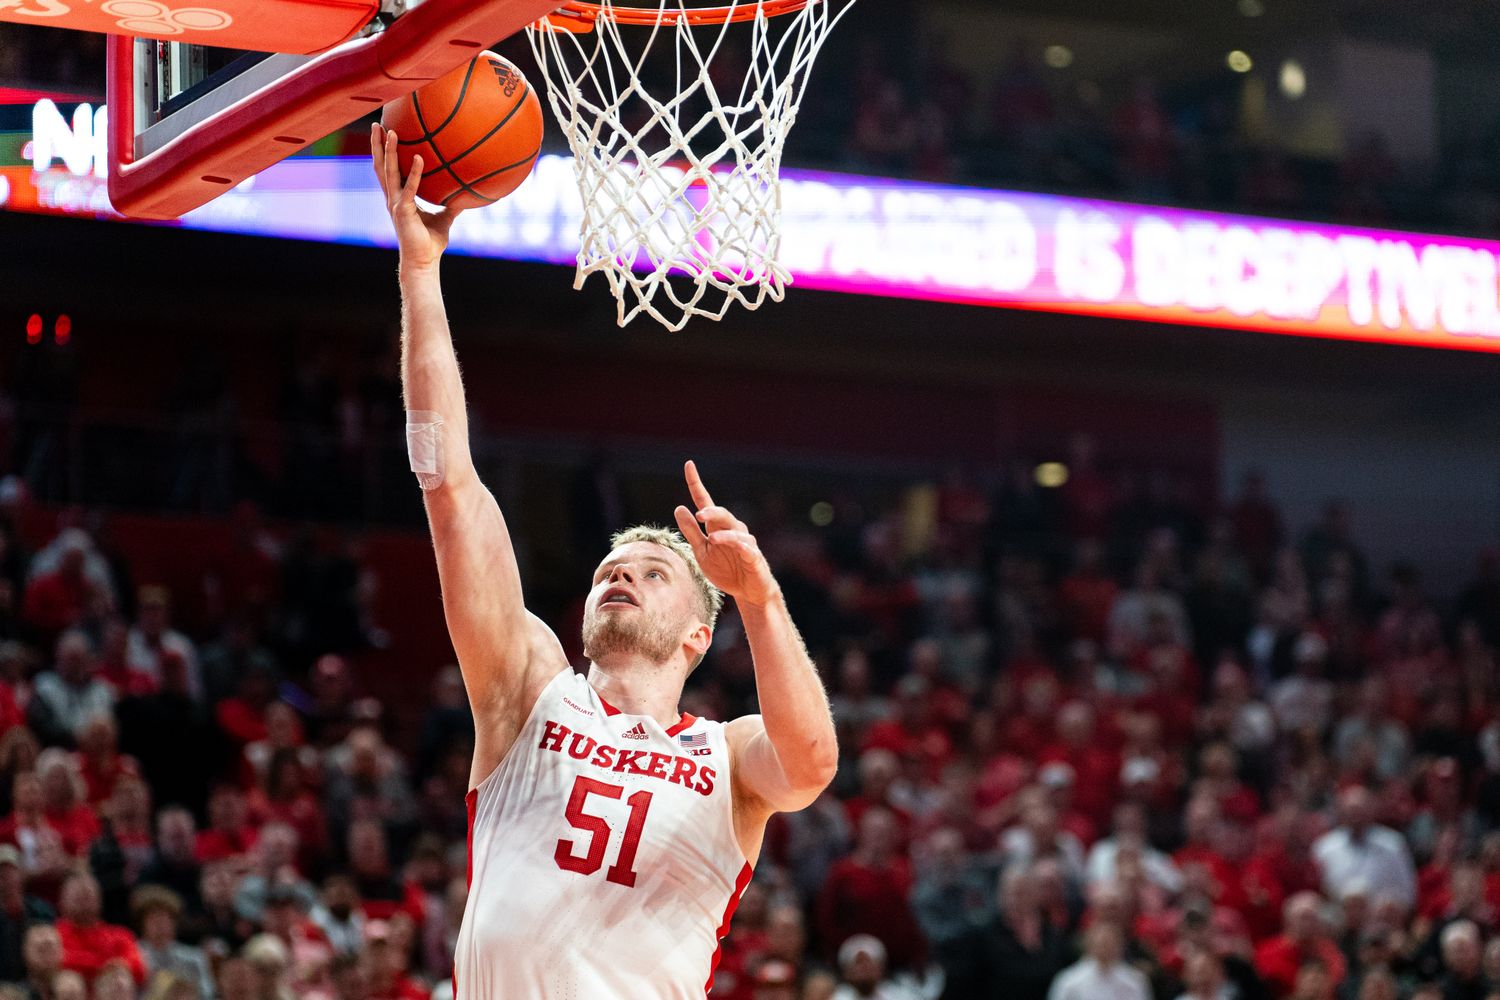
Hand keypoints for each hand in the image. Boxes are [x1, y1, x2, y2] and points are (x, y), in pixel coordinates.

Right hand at [370, 122, 461, 272]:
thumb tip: (466, 194)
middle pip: (380, 165)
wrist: (424, 261)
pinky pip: (409, 188)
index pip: (387, 169)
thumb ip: (452, 204)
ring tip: (390, 131)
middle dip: (377, 144)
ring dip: (388, 151)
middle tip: (377, 122)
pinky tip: (418, 157)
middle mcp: (393, 197)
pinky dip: (413, 173)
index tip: (384, 132)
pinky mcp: (403, 211)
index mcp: (398, 197)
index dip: (383, 151)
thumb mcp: (444, 218)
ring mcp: (396, 203)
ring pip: (388, 172)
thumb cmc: (431, 242)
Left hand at [673, 461, 778, 607]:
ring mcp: (745, 542)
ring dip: (723, 534)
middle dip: (712, 512)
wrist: (748, 591)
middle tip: (700, 515)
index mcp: (717, 527)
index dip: (696, 483)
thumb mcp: (701, 552)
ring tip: (711, 539)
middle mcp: (732, 529)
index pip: (705, 501)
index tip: (688, 464)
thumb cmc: (726, 570)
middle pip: (722, 514)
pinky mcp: (754, 557)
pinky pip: (748, 549)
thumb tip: (679, 508)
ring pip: (735, 531)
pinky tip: (736, 548)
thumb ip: (691, 531)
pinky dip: (740, 546)